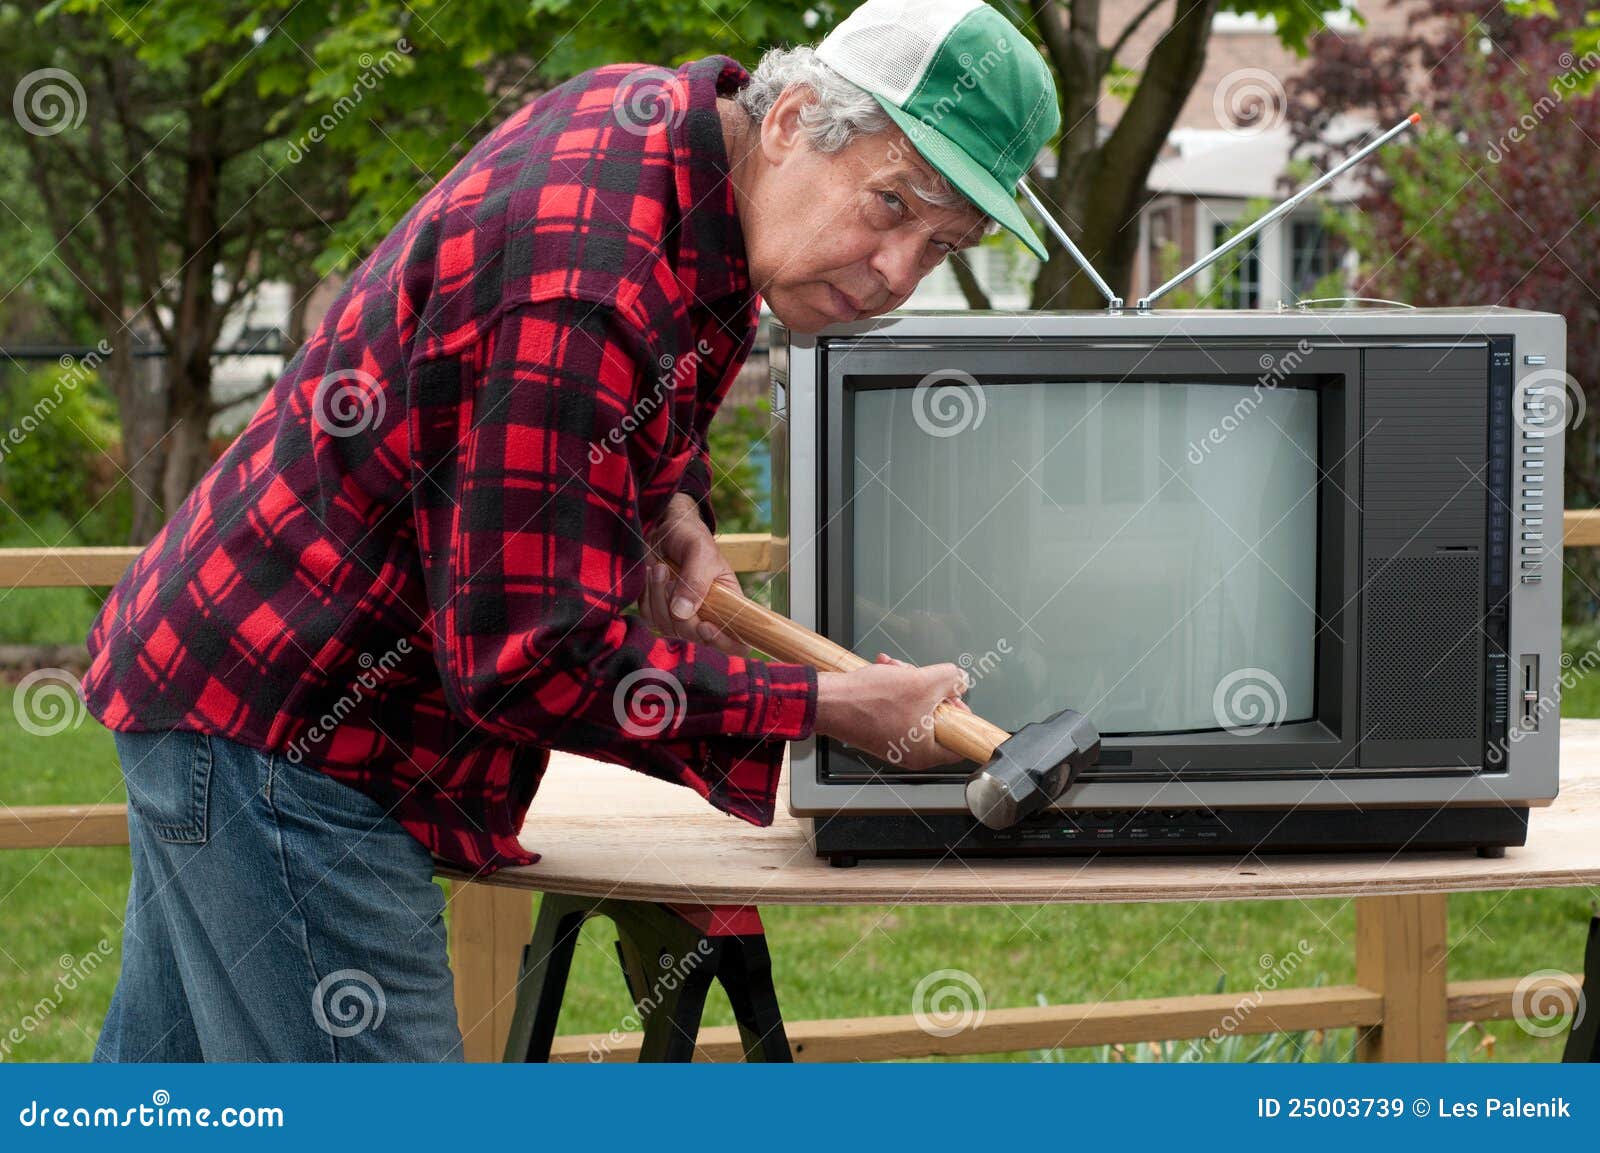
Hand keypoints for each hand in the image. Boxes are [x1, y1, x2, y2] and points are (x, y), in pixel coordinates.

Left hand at [640, 493, 748, 656]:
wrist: (667, 531)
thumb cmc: (692, 538)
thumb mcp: (700, 552)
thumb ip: (695, 581)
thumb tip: (682, 613)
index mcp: (731, 605)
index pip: (738, 643)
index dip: (724, 643)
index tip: (705, 626)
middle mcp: (709, 617)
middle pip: (694, 636)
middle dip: (678, 610)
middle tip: (670, 575)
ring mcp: (682, 618)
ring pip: (667, 627)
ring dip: (658, 596)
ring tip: (659, 568)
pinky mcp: (659, 613)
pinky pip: (649, 617)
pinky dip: (647, 596)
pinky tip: (652, 575)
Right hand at [814, 653, 971, 770]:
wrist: (828, 701)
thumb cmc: (870, 701)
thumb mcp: (923, 683)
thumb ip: (951, 680)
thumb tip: (959, 679)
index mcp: (924, 753)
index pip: (958, 742)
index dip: (961, 715)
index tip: (954, 698)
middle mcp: (908, 752)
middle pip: (934, 719)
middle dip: (928, 689)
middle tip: (921, 676)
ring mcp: (891, 741)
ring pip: (913, 707)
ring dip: (908, 682)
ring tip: (896, 668)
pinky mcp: (876, 729)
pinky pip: (895, 707)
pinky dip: (892, 687)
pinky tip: (884, 669)